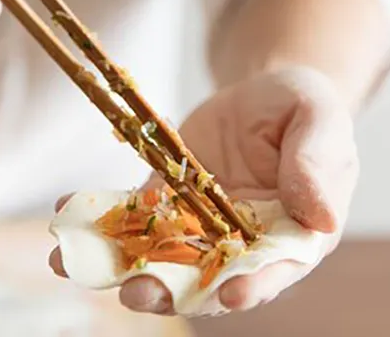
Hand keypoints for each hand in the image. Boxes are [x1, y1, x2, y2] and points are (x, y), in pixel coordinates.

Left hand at [50, 66, 358, 314]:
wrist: (261, 93)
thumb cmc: (303, 108)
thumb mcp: (319, 120)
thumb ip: (318, 164)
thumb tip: (323, 218)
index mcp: (291, 237)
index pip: (272, 271)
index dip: (252, 287)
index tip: (228, 296)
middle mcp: (240, 246)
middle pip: (205, 280)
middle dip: (169, 290)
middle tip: (135, 293)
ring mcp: (198, 229)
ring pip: (158, 258)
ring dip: (118, 266)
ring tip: (76, 264)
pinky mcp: (164, 204)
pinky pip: (130, 218)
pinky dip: (98, 221)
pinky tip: (66, 213)